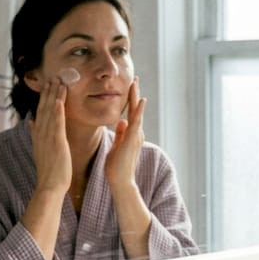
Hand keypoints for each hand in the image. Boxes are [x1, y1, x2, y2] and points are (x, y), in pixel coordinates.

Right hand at [29, 79, 71, 193]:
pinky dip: (58, 111)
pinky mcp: (56, 143)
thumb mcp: (41, 150)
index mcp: (38, 135)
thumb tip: (31, 122)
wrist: (50, 186)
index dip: (44, 97)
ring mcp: (48, 137)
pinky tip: (60, 100)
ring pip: (50, 112)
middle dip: (48, 92)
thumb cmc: (49, 171)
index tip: (47, 85)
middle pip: (44, 108)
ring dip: (54, 96)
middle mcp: (41, 134)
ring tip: (58, 81)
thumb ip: (36, 135)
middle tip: (53, 76)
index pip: (41, 112)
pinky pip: (57, 123)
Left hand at [106, 76, 144, 190]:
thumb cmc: (117, 167)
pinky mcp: (133, 139)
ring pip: (137, 112)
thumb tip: (121, 121)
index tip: (129, 86)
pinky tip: (141, 100)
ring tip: (136, 83)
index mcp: (131, 133)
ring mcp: (135, 135)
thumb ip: (121, 134)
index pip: (131, 113)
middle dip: (134, 93)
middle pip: (135, 109)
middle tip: (134, 78)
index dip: (130, 99)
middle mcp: (136, 132)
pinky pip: (137, 122)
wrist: (120, 181)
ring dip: (136, 97)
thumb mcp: (117, 146)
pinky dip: (139, 110)